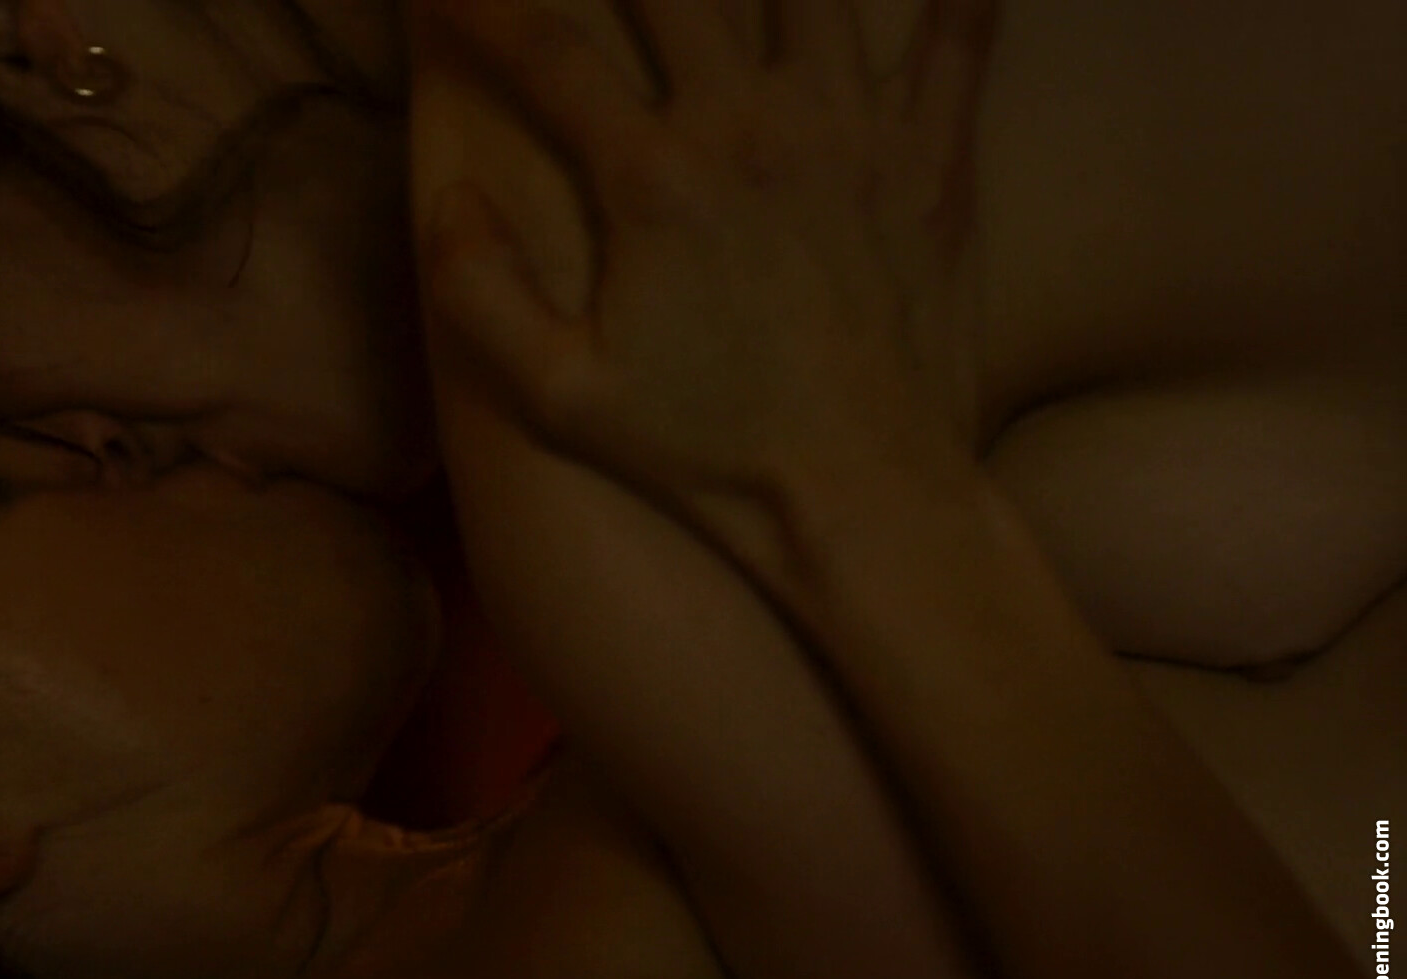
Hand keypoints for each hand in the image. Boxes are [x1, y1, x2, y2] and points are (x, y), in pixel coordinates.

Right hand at [419, 0, 995, 518]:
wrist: (865, 496)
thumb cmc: (710, 457)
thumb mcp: (559, 397)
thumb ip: (477, 293)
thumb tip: (453, 198)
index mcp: (653, 180)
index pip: (546, 50)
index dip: (478, 3)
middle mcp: (751, 128)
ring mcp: (853, 134)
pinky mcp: (932, 163)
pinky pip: (956, 42)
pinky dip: (957, 0)